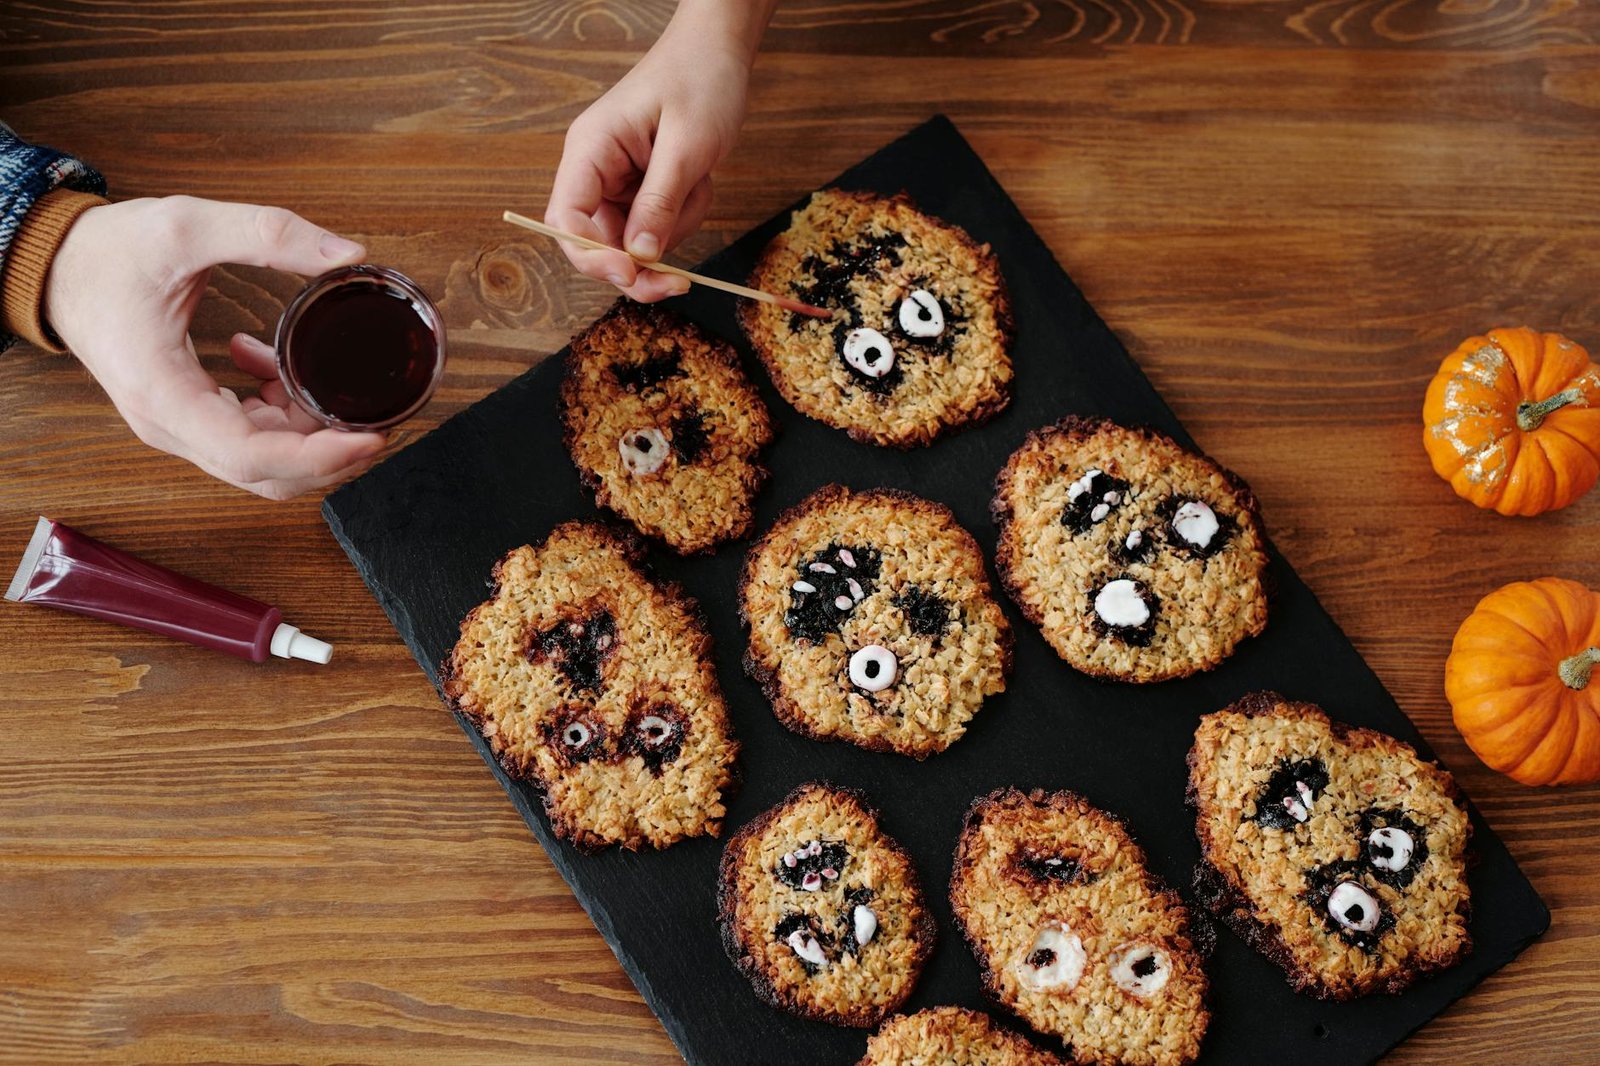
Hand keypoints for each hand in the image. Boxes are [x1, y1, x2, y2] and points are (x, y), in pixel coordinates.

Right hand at [45, 195, 386, 499]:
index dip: (319, 457)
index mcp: (164, 396)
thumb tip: (346, 253)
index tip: (370, 437)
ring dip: (307, 432)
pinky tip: (275, 366)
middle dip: (330, 455)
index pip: (252, 458)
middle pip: (266, 474)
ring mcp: (177, 426)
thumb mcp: (186, 225)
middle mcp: (170, 426)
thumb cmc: (105, 252)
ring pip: (261, 461)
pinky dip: (279, 413)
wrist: (55, 265)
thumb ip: (266, 233)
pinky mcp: (187, 413)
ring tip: (332, 384)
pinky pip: (246, 435)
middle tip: (381, 421)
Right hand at [545, 0, 772, 300]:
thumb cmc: (699, 80)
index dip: (592, 256)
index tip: (631, 273)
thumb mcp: (686, 145)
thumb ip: (660, 202)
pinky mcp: (641, 189)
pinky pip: (656, 228)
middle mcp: (595, 170)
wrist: (718, 53)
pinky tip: (699, 185)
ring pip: (632, 242)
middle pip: (595, 243)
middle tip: (677, 282)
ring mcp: (617, 182)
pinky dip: (682, 218)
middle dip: (637, 265)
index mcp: (590, 150)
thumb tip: (639, 257)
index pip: (567, 219)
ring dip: (672, 232)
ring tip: (699, 187)